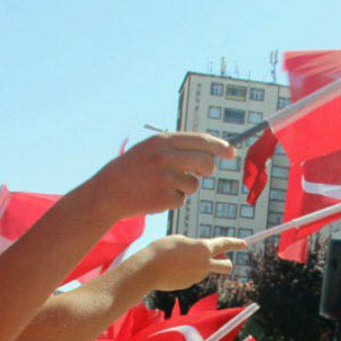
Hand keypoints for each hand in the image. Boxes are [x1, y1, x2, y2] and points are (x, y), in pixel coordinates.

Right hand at [87, 132, 234, 219]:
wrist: (108, 192)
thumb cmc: (133, 169)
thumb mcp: (150, 149)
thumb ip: (177, 148)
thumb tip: (211, 152)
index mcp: (162, 141)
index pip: (200, 141)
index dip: (219, 147)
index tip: (231, 152)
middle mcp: (166, 157)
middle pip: (206, 163)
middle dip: (207, 170)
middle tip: (199, 173)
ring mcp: (166, 178)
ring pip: (194, 184)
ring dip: (185, 187)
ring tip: (162, 185)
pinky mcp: (165, 198)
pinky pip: (182, 199)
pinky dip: (173, 200)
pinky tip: (156, 196)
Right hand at [134, 235, 246, 290]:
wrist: (148, 270)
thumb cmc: (161, 250)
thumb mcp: (179, 240)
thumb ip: (193, 246)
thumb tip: (197, 254)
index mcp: (204, 248)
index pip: (225, 244)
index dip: (235, 243)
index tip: (244, 244)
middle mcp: (205, 264)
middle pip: (227, 266)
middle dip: (226, 262)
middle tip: (217, 258)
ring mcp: (198, 276)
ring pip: (206, 270)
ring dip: (200, 265)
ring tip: (180, 259)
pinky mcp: (189, 284)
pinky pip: (193, 275)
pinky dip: (188, 271)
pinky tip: (173, 268)